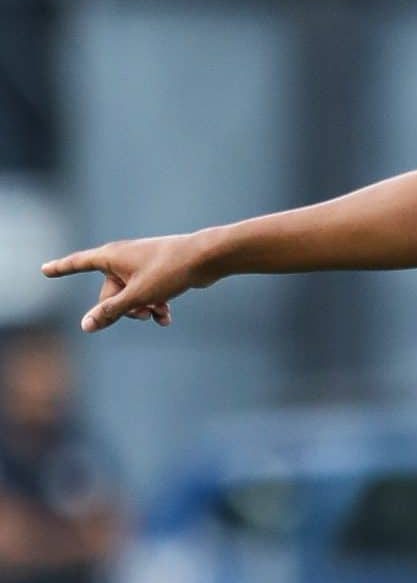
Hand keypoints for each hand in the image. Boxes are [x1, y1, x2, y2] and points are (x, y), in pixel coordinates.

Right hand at [40, 234, 217, 331]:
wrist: (207, 257)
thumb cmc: (169, 270)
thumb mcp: (137, 296)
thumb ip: (111, 312)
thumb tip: (85, 326)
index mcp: (111, 256)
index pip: (78, 263)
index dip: (61, 268)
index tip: (44, 270)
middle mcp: (124, 258)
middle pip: (108, 293)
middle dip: (122, 309)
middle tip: (143, 313)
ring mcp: (142, 265)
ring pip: (130, 296)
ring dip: (141, 309)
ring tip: (158, 314)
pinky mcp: (158, 272)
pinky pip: (147, 294)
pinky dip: (154, 305)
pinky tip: (166, 318)